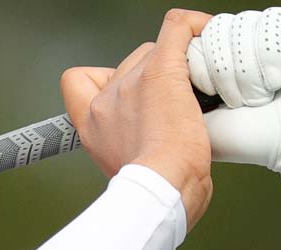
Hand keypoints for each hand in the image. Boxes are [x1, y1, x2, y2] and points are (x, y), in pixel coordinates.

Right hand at [61, 9, 215, 228]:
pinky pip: (177, 29)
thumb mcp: (126, 174)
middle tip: (173, 103)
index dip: (101, 80)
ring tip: (195, 92)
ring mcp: (131, 83)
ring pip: (155, 51)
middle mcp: (105, 101)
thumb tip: (151, 157)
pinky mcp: (162, 72)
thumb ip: (131, 153)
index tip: (123, 96)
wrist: (164, 188)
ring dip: (175, 64)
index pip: (77, 81)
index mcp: (91, 126)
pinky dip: (192, 27)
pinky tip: (203, 32)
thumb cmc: (155, 191)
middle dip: (150, 75)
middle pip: (126, 64)